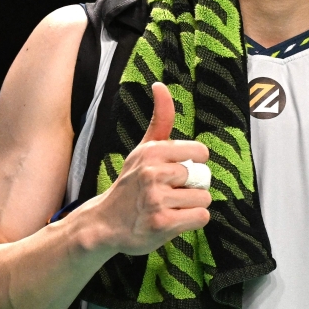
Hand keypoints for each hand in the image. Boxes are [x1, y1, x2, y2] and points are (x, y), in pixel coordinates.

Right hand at [82, 82, 211, 255]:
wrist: (105, 223)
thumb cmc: (131, 184)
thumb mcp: (143, 149)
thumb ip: (160, 119)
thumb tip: (160, 85)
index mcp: (152, 152)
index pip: (200, 152)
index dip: (195, 164)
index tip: (179, 172)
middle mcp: (153, 173)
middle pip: (202, 178)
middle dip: (192, 188)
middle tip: (169, 193)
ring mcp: (156, 199)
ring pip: (203, 199)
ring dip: (191, 206)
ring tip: (169, 207)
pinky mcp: (162, 224)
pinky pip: (201, 217)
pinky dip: (192, 221)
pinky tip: (173, 220)